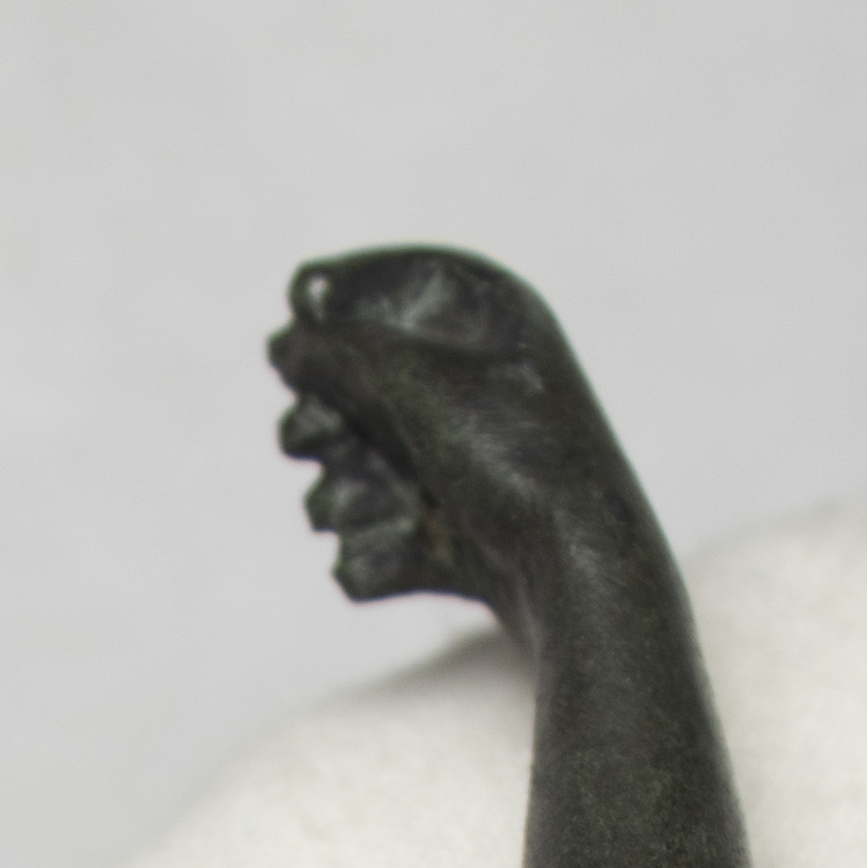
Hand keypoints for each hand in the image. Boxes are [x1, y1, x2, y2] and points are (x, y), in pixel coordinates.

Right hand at [270, 248, 618, 625]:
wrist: (582, 584)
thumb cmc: (515, 464)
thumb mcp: (419, 387)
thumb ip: (341, 355)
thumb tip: (284, 345)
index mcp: (497, 321)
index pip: (403, 283)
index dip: (340, 293)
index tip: (291, 307)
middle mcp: (486, 386)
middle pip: (371, 385)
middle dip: (326, 418)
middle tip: (300, 440)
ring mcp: (475, 467)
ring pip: (374, 471)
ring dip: (342, 496)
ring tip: (339, 513)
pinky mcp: (469, 540)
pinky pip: (396, 540)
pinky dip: (378, 553)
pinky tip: (379, 565)